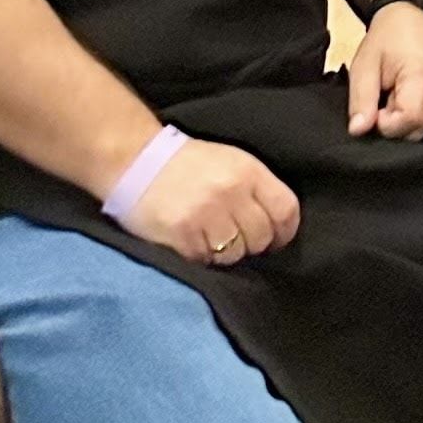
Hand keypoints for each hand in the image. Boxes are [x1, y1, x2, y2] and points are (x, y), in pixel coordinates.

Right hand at [122, 134, 301, 266]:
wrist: (137, 162)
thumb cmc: (189, 164)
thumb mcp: (231, 162)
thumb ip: (255, 189)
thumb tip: (277, 225)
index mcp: (248, 171)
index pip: (285, 209)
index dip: (285, 231)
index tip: (276, 240)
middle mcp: (231, 192)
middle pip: (261, 237)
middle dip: (253, 245)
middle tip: (237, 240)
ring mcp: (206, 215)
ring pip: (234, 254)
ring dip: (226, 253)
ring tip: (211, 238)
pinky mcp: (182, 236)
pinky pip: (205, 261)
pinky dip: (202, 257)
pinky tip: (192, 241)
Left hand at [346, 0, 422, 138]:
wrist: (410, 12)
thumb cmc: (384, 38)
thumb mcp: (363, 66)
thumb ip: (360, 100)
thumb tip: (359, 131)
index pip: (408, 120)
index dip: (385, 123)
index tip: (375, 107)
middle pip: (419, 127)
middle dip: (396, 122)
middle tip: (384, 98)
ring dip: (408, 118)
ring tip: (397, 93)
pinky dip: (421, 112)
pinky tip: (412, 93)